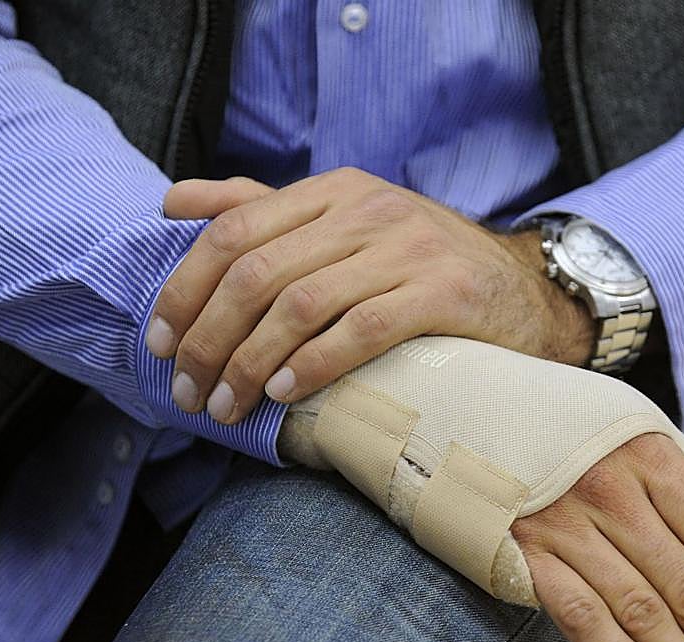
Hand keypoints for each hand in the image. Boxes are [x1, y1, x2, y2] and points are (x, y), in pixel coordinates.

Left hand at [148, 170, 594, 422]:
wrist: (523, 293)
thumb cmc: (420, 268)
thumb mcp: (345, 225)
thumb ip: (263, 211)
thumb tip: (174, 202)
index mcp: (334, 192)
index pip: (233, 231)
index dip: (185, 289)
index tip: (160, 343)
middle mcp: (367, 211)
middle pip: (257, 272)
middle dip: (208, 338)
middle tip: (187, 392)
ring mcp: (408, 249)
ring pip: (301, 303)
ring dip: (250, 363)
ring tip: (226, 406)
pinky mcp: (443, 293)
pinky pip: (362, 328)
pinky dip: (315, 363)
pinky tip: (286, 393)